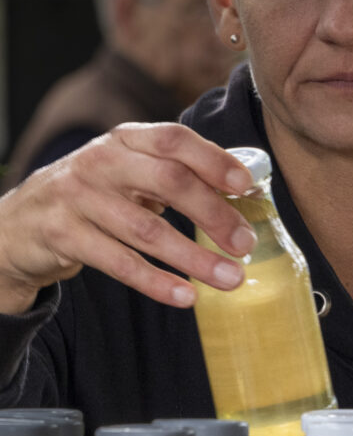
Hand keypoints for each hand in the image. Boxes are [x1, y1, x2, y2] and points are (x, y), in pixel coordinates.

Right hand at [0, 123, 256, 313]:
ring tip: (230, 278)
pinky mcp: (64, 235)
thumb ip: (174, 176)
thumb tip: (239, 195)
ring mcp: (78, 197)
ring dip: (195, 257)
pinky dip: (156, 282)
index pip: (174, 140)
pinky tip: (186, 295)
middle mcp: (100, 161)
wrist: (18, 223)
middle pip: (169, 181)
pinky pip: (119, 263)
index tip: (247, 186)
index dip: (213, 160)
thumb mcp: (127, 174)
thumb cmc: (92, 197)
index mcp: (124, 141)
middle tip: (245, 244)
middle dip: (214, 214)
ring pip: (148, 230)